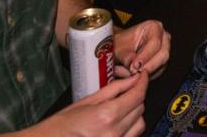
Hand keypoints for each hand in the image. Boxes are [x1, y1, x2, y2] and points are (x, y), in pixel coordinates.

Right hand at [18, 71, 147, 136]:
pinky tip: (117, 124)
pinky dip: (129, 129)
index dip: (143, 83)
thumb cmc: (62, 124)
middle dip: (136, 97)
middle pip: (140, 109)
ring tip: (120, 110)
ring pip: (140, 124)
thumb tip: (132, 79)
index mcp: (107, 115)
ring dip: (134, 114)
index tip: (143, 76)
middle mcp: (115, 132)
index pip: (137, 95)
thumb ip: (114, 89)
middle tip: (125, 92)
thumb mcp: (87, 101)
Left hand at [114, 20, 169, 78]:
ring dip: (144, 73)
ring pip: (161, 66)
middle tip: (133, 73)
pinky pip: (157, 72)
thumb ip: (127, 57)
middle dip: (147, 66)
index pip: (155, 42)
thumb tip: (134, 67)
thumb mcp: (120, 48)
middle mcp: (163, 38)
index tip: (134, 66)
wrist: (119, 47)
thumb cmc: (120, 43)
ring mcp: (164, 50)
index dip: (145, 56)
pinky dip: (144, 76)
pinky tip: (132, 75)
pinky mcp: (162, 63)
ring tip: (128, 74)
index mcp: (154, 27)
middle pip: (162, 55)